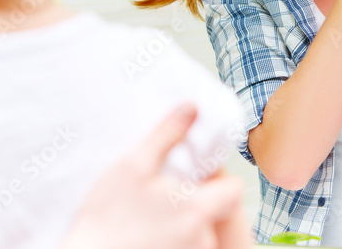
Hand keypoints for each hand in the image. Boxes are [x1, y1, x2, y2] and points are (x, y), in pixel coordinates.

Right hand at [58, 103, 244, 248]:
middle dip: (194, 203)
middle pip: (214, 212)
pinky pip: (186, 247)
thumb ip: (167, 135)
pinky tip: (147, 238)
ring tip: (148, 220)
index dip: (220, 181)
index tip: (196, 178)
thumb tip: (192, 107)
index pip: (234, 191)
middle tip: (161, 198)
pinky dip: (171, 242)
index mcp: (197, 209)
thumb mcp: (132, 167)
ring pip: (199, 233)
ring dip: (181, 225)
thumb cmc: (106, 218)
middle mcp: (202, 238)